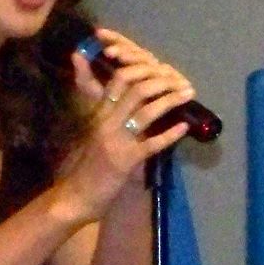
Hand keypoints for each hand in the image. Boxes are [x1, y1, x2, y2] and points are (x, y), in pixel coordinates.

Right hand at [58, 27, 194, 220]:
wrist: (75, 196)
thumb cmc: (85, 166)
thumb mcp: (96, 134)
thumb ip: (111, 116)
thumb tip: (133, 102)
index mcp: (99, 113)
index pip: (120, 78)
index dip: (144, 68)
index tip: (163, 68)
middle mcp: (107, 121)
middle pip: (137, 88)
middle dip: (163, 80)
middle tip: (181, 81)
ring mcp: (117, 141)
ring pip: (147, 111)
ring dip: (171, 100)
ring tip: (188, 94)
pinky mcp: (126, 161)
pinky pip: (152, 144)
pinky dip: (171, 134)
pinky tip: (184, 127)